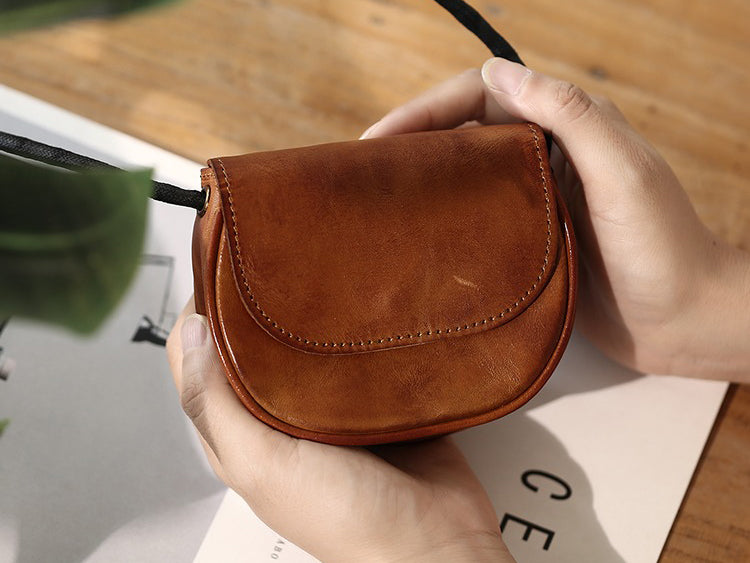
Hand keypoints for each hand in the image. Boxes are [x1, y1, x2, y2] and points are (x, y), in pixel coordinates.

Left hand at [166, 300, 513, 562]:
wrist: (435, 538)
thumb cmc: (346, 518)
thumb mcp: (264, 464)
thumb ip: (218, 406)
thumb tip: (190, 334)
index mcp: (242, 432)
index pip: (199, 360)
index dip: (200, 313)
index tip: (218, 270)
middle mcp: (279, 415)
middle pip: (249, 346)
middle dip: (252, 304)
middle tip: (266, 260)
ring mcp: (326, 406)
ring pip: (302, 344)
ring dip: (304, 312)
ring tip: (311, 271)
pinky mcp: (371, 397)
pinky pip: (354, 353)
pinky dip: (351, 328)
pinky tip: (357, 304)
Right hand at [361, 59, 749, 380]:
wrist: (687, 324)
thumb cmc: (664, 248)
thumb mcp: (621, 171)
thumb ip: (567, 114)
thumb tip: (496, 71)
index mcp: (567, 127)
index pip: (480, 99)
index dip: (424, 110)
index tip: (376, 138)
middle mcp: (547, 156)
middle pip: (464, 133)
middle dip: (412, 142)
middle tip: (363, 170)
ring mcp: (535, 200)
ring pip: (465, 175)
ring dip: (422, 179)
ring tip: (377, 201)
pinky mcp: (529, 239)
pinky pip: (477, 217)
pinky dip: (443, 218)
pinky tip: (417, 238)